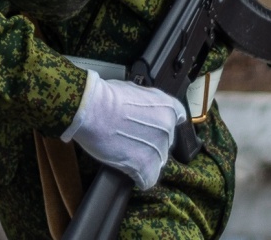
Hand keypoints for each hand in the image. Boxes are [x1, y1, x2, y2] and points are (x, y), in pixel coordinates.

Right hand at [61, 71, 184, 190]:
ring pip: (156, 162)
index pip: (177, 119)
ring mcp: (158, 149)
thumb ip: (147, 103)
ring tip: (124, 152)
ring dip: (143, 160)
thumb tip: (143, 109)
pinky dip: (138, 178)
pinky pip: (147, 180)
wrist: (92, 108)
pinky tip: (127, 168)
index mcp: (168, 107)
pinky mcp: (145, 167)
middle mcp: (168, 129)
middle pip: (164, 143)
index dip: (162, 124)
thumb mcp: (134, 90)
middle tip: (130, 139)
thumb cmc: (106, 96)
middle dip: (149, 143)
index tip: (152, 127)